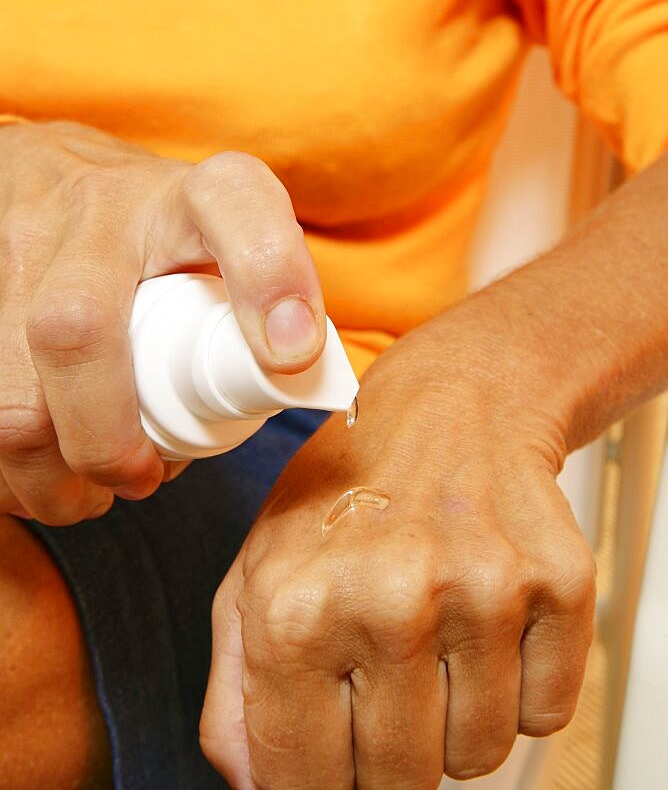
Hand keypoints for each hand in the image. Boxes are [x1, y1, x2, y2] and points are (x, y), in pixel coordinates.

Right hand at [0, 120, 324, 523]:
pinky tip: (37, 472)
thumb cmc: (159, 233)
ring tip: (84, 496)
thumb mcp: (222, 245)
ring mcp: (21, 238)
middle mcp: (100, 206)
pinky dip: (9, 463)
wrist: (54, 170)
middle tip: (138, 482)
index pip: (235, 203)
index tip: (289, 355)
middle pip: (76, 328)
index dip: (269, 274)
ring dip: (47, 472)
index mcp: (189, 195)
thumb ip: (261, 301)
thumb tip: (280, 390)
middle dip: (104, 442)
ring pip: (9, 389)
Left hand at [201, 315, 595, 787]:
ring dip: (456, 720)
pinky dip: (518, 688)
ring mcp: (482, 589)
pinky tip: (487, 622)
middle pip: (398, 782)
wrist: (450, 403)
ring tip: (437, 640)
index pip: (303, 779)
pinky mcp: (557, 582)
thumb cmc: (348, 490)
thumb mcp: (259, 569)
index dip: (316, 781)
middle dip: (387, 752)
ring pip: (478, 755)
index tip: (331, 754)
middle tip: (386, 682)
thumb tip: (255, 784)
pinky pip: (544, 713)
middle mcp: (389, 598)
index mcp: (295, 605)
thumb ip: (237, 688)